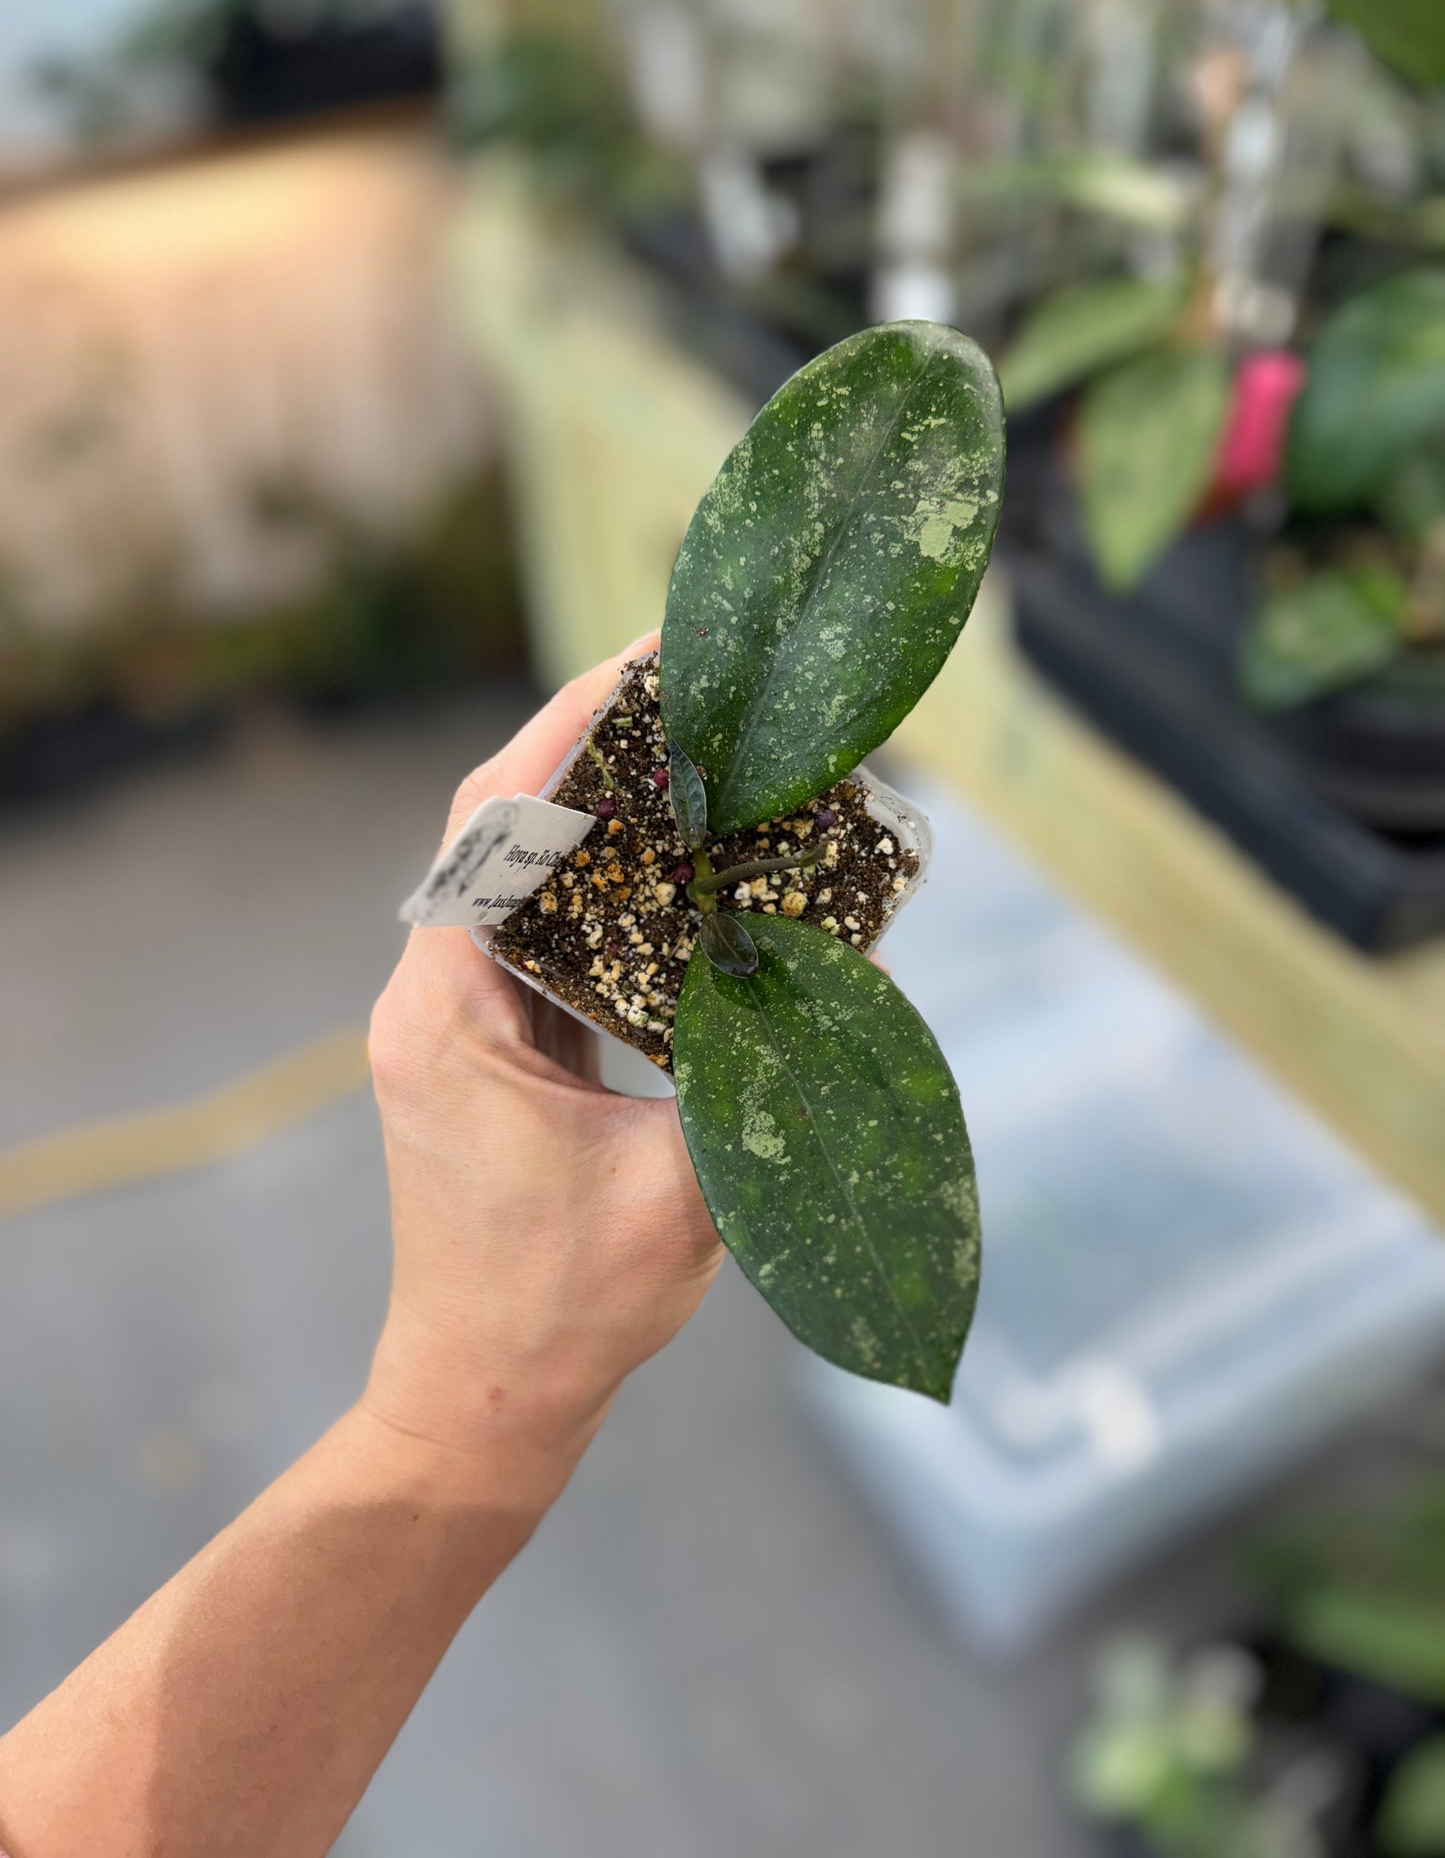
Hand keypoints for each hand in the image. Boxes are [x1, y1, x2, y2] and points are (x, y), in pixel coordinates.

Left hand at [363, 634, 723, 1500]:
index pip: (490, 829)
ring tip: (690, 753)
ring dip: (595, 811)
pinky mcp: (491, 1050)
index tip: (643, 666)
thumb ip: (765, 1090)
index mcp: (448, 1017)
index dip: (564, 731)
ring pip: (519, 878)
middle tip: (689, 689)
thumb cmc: (558, 1314)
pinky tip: (676, 866)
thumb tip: (850, 991)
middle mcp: (435, 1002)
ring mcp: (458, 1024)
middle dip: (590, 747)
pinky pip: (542, 936)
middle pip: (501, 831)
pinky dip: (602, 886)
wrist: (481, 1402)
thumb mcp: (682, 1196)